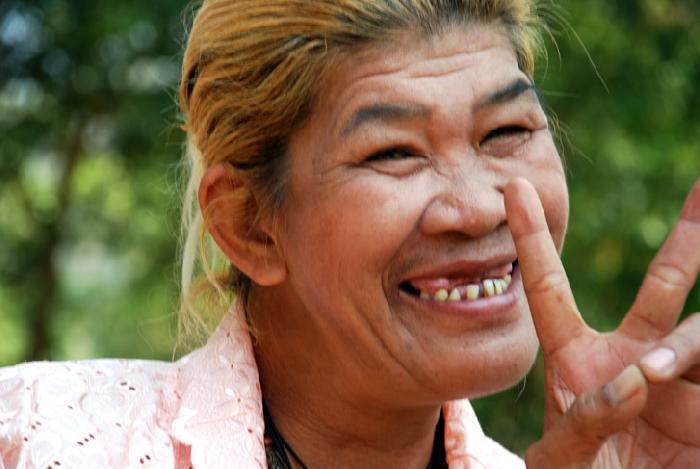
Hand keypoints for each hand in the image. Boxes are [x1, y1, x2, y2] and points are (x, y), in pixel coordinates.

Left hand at [505, 177, 699, 467]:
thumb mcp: (559, 459)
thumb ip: (584, 419)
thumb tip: (636, 376)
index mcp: (575, 359)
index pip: (548, 288)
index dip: (530, 237)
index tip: (512, 186)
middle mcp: (631, 356)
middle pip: (662, 285)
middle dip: (686, 235)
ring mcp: (675, 378)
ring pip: (696, 333)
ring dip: (687, 343)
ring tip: (657, 372)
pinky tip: (685, 378)